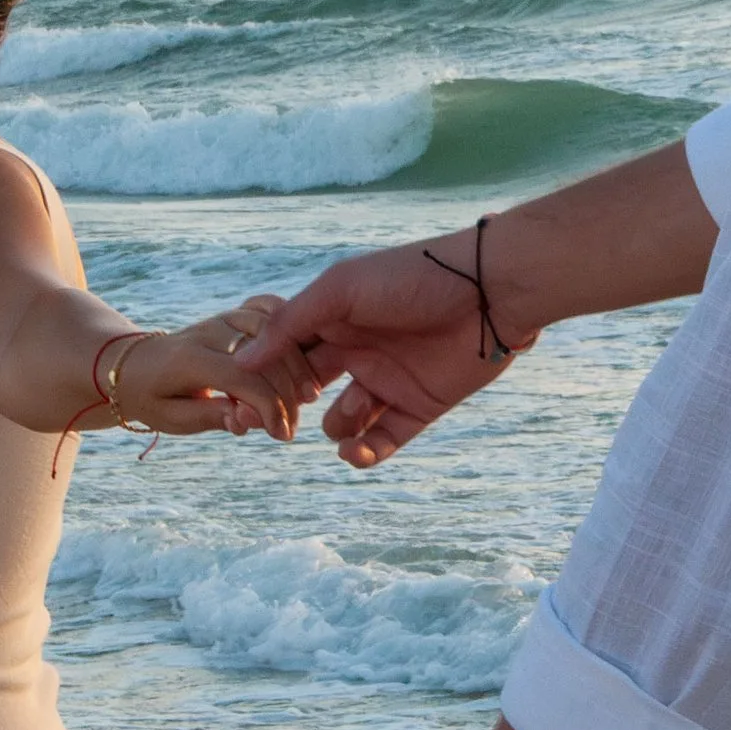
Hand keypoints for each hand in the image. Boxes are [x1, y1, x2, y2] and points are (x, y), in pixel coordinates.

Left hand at [111, 310, 299, 440]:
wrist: (135, 365)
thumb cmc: (154, 398)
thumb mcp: (174, 418)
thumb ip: (212, 416)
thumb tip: (248, 419)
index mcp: (189, 359)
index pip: (242, 378)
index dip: (270, 408)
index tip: (282, 434)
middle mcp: (209, 332)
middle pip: (265, 355)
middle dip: (286, 395)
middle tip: (291, 427)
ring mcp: (223, 318)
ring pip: (273, 330)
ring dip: (295, 366)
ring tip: (305, 398)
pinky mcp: (234, 314)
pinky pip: (268, 310)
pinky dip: (289, 331)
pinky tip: (302, 358)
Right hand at [237, 242, 522, 466]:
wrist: (488, 291)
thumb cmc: (413, 277)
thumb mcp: (341, 290)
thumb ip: (290, 324)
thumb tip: (243, 361)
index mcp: (334, 321)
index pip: (287, 355)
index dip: (265, 377)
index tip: (242, 397)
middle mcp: (356, 352)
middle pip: (307, 391)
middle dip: (287, 409)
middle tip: (272, 422)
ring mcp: (387, 381)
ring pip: (343, 421)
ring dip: (338, 427)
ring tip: (350, 415)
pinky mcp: (418, 407)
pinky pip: (382, 440)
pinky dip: (364, 452)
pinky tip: (355, 450)